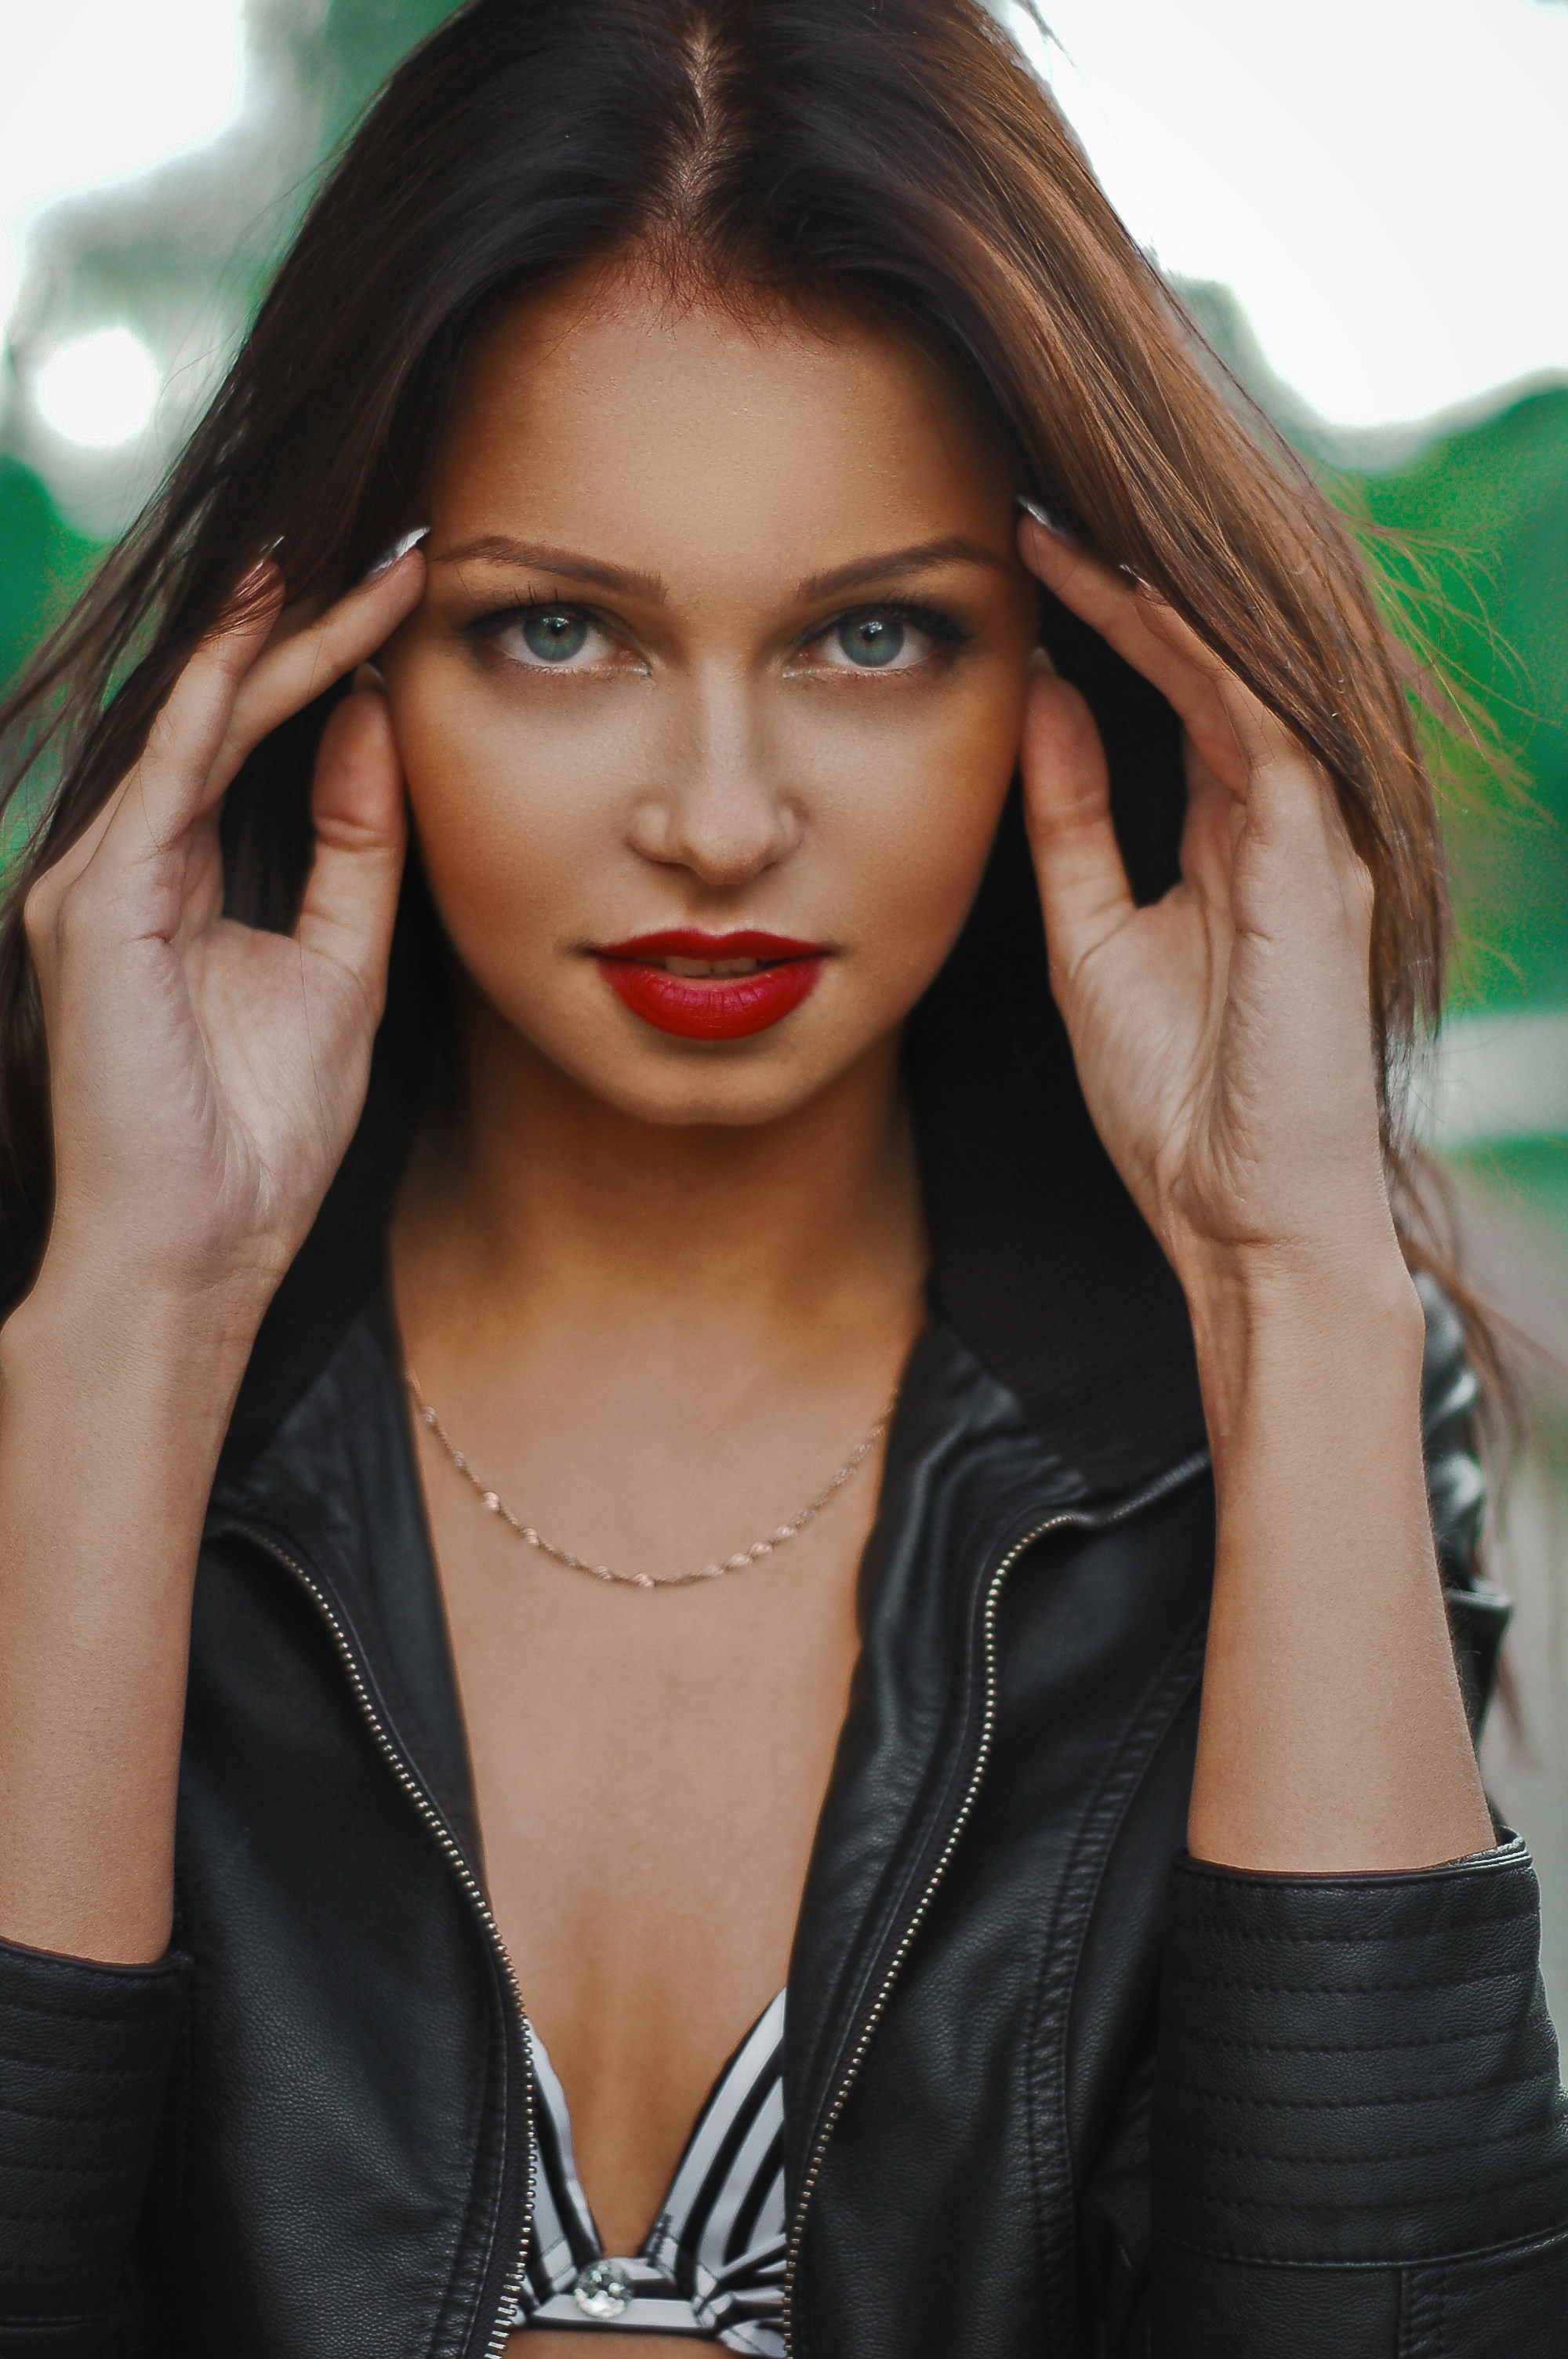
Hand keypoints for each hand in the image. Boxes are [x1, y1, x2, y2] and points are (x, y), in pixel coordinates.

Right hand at [22, 548, 424, 1330]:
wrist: (200, 1249)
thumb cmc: (259, 1134)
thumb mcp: (341, 968)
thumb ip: (357, 851)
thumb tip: (375, 723)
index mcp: (181, 876)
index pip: (258, 740)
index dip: (329, 663)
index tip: (408, 599)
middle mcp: (128, 861)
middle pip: (225, 715)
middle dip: (304, 626)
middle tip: (391, 548)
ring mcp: (98, 878)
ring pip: (197, 727)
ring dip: (271, 641)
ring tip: (343, 561)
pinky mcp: (96, 907)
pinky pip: (168, 780)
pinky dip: (223, 707)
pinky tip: (273, 641)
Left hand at [1016, 515, 1398, 1311]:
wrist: (1242, 1218)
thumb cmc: (1179, 1104)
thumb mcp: (1093, 937)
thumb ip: (1072, 819)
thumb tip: (1043, 699)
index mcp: (1235, 835)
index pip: (1173, 689)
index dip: (1102, 618)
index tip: (1012, 559)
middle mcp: (1283, 816)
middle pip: (1209, 661)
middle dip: (1124, 579)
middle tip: (1030, 501)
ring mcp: (1307, 831)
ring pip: (1238, 671)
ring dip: (1148, 594)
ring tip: (1058, 524)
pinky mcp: (1310, 857)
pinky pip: (1256, 722)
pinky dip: (1194, 654)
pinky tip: (1124, 594)